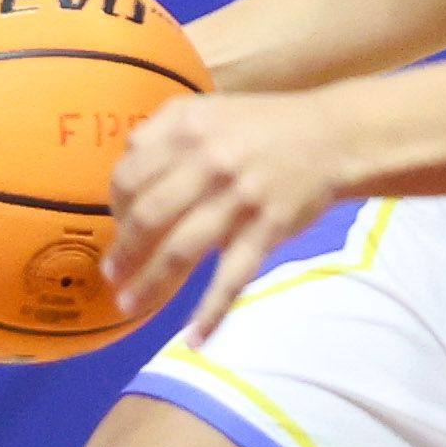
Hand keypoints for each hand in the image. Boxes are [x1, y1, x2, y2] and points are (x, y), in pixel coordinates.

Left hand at [107, 89, 351, 341]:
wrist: (333, 137)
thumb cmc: (265, 125)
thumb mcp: (208, 108)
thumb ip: (163, 128)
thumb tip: (126, 163)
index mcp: (188, 129)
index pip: (130, 176)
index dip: (115, 207)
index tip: (117, 226)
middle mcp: (209, 162)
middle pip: (148, 216)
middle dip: (123, 252)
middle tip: (112, 274)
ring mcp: (240, 199)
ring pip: (180, 251)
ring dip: (149, 284)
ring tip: (129, 304)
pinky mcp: (268, 229)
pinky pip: (233, 276)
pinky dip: (212, 310)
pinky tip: (196, 338)